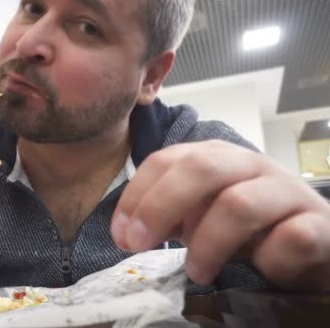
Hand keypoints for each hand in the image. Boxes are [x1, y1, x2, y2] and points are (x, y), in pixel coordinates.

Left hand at [111, 140, 329, 291]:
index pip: (166, 160)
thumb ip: (168, 213)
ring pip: (239, 204)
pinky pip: (290, 238)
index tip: (121, 234)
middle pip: (201, 167)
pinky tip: (259, 269)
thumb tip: (130, 229)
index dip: (137, 196)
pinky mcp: (318, 225)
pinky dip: (266, 260)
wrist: (314, 241)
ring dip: (207, 245)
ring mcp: (286, 191)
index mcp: (216, 158)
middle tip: (138, 245)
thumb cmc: (249, 228)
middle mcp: (250, 165)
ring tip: (196, 272)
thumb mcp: (201, 214)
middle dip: (160, 206)